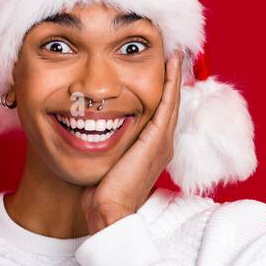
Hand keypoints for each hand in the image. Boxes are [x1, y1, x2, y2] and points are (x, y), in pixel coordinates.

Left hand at [80, 50, 182, 233]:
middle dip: (171, 79)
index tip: (159, 71)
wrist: (110, 213)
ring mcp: (162, 143)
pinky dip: (170, 83)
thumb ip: (106, 148)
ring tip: (175, 53)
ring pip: (171, 101)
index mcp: (152, 150)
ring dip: (174, 75)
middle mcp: (162, 145)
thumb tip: (89, 135)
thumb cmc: (102, 195)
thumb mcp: (106, 164)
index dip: (161, 92)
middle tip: (174, 54)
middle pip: (170, 104)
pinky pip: (167, 104)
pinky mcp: (157, 141)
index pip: (159, 114)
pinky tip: (171, 64)